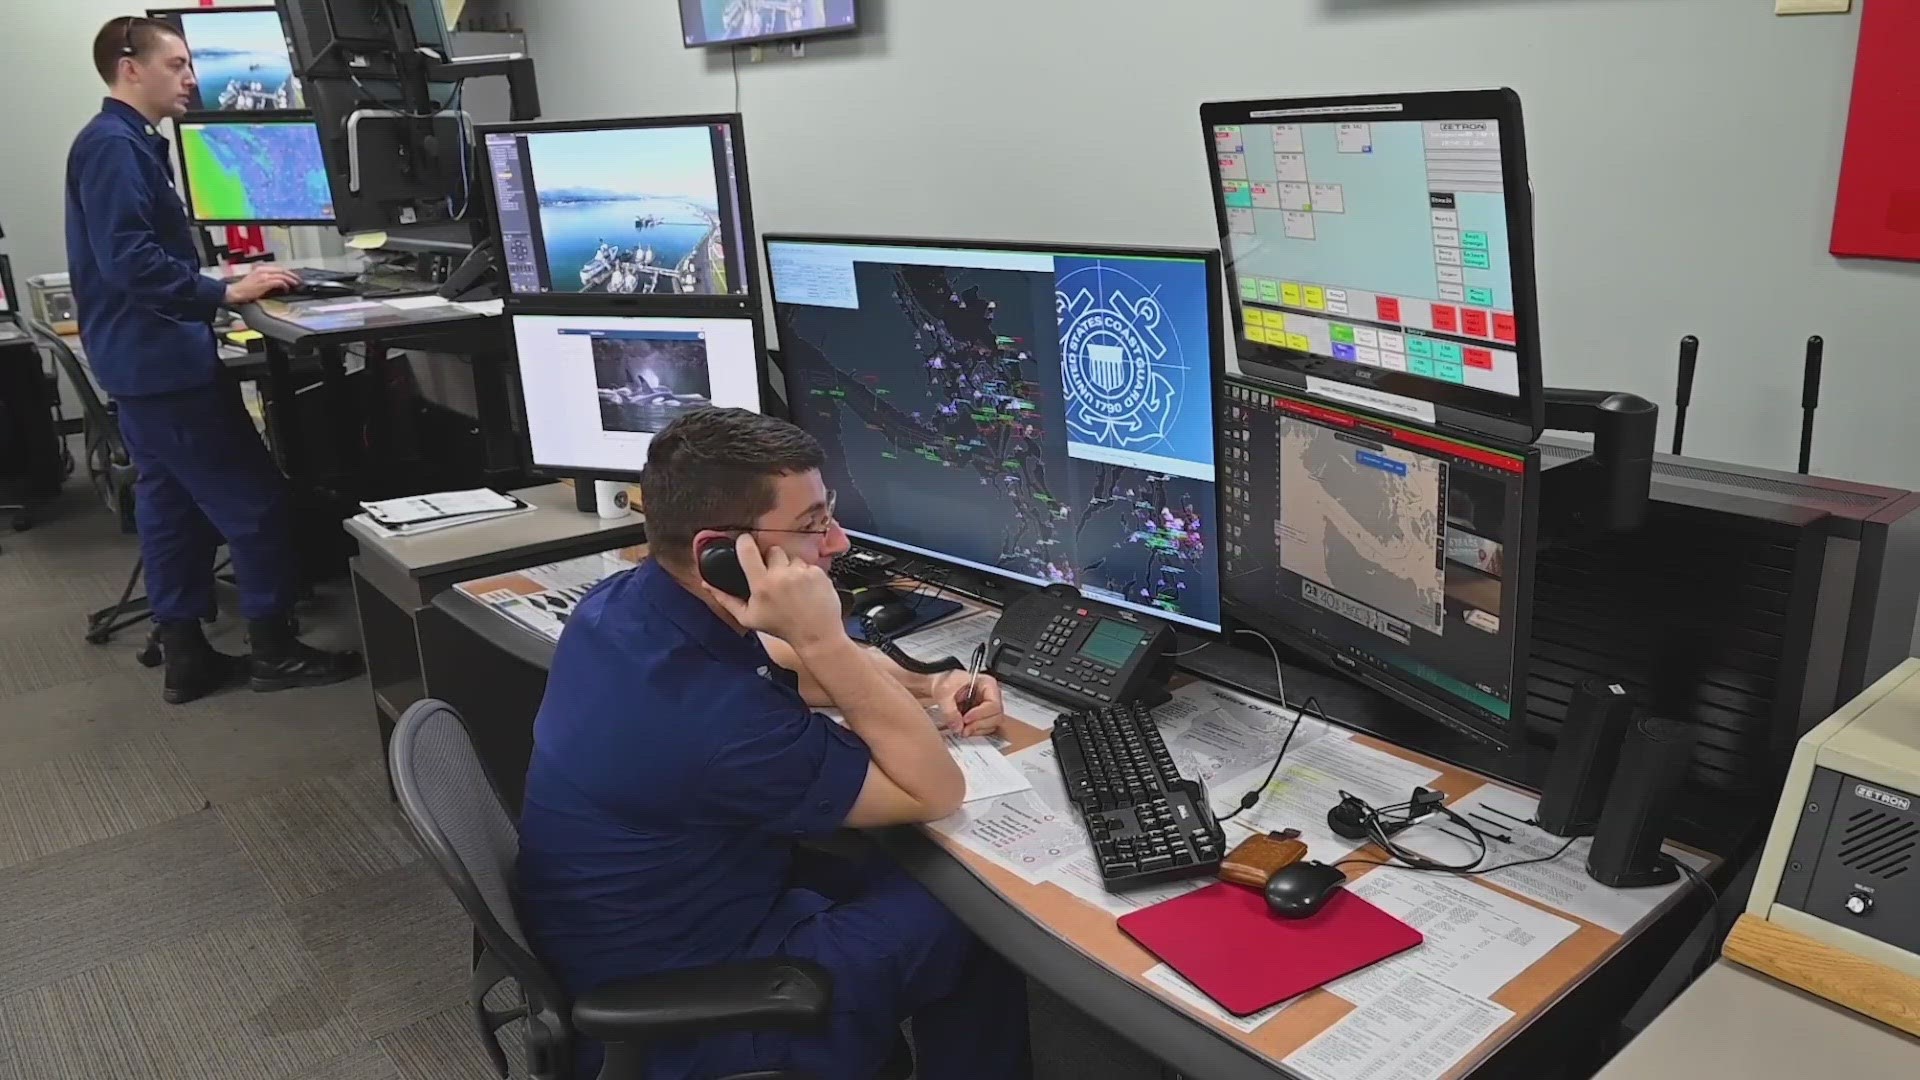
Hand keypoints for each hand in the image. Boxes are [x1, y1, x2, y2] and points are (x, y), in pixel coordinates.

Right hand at [224, 265, 300, 304]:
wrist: (235, 292)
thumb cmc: (244, 288)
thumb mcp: (255, 278)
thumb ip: (266, 277)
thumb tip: (277, 281)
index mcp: (261, 268)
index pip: (278, 268)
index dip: (287, 272)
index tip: (293, 276)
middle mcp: (263, 270)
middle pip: (282, 270)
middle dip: (292, 275)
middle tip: (298, 280)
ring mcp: (264, 276)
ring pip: (282, 275)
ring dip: (291, 280)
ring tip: (296, 284)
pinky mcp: (265, 282)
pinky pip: (279, 282)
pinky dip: (284, 285)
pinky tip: (286, 289)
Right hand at [701, 533, 844, 648]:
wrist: (815, 635)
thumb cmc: (780, 627)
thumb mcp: (748, 618)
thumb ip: (726, 600)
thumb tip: (707, 585)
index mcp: (761, 584)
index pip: (748, 550)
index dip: (744, 542)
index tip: (744, 541)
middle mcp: (781, 574)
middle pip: (773, 550)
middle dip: (772, 560)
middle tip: (775, 577)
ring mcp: (801, 572)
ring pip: (792, 557)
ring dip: (790, 568)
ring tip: (792, 586)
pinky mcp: (818, 572)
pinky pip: (808, 565)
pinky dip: (806, 574)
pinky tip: (806, 590)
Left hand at [930, 670, 1005, 737]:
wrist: (939, 687)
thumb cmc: (945, 681)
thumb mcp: (944, 691)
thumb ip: (949, 710)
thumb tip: (958, 726)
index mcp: (987, 683)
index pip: (993, 703)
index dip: (981, 714)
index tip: (966, 719)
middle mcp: (991, 696)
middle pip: (996, 716)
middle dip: (979, 724)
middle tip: (963, 728)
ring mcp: (988, 708)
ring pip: (992, 725)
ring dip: (976, 730)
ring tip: (961, 729)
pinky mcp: (983, 718)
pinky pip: (985, 729)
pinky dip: (975, 732)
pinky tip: (963, 729)